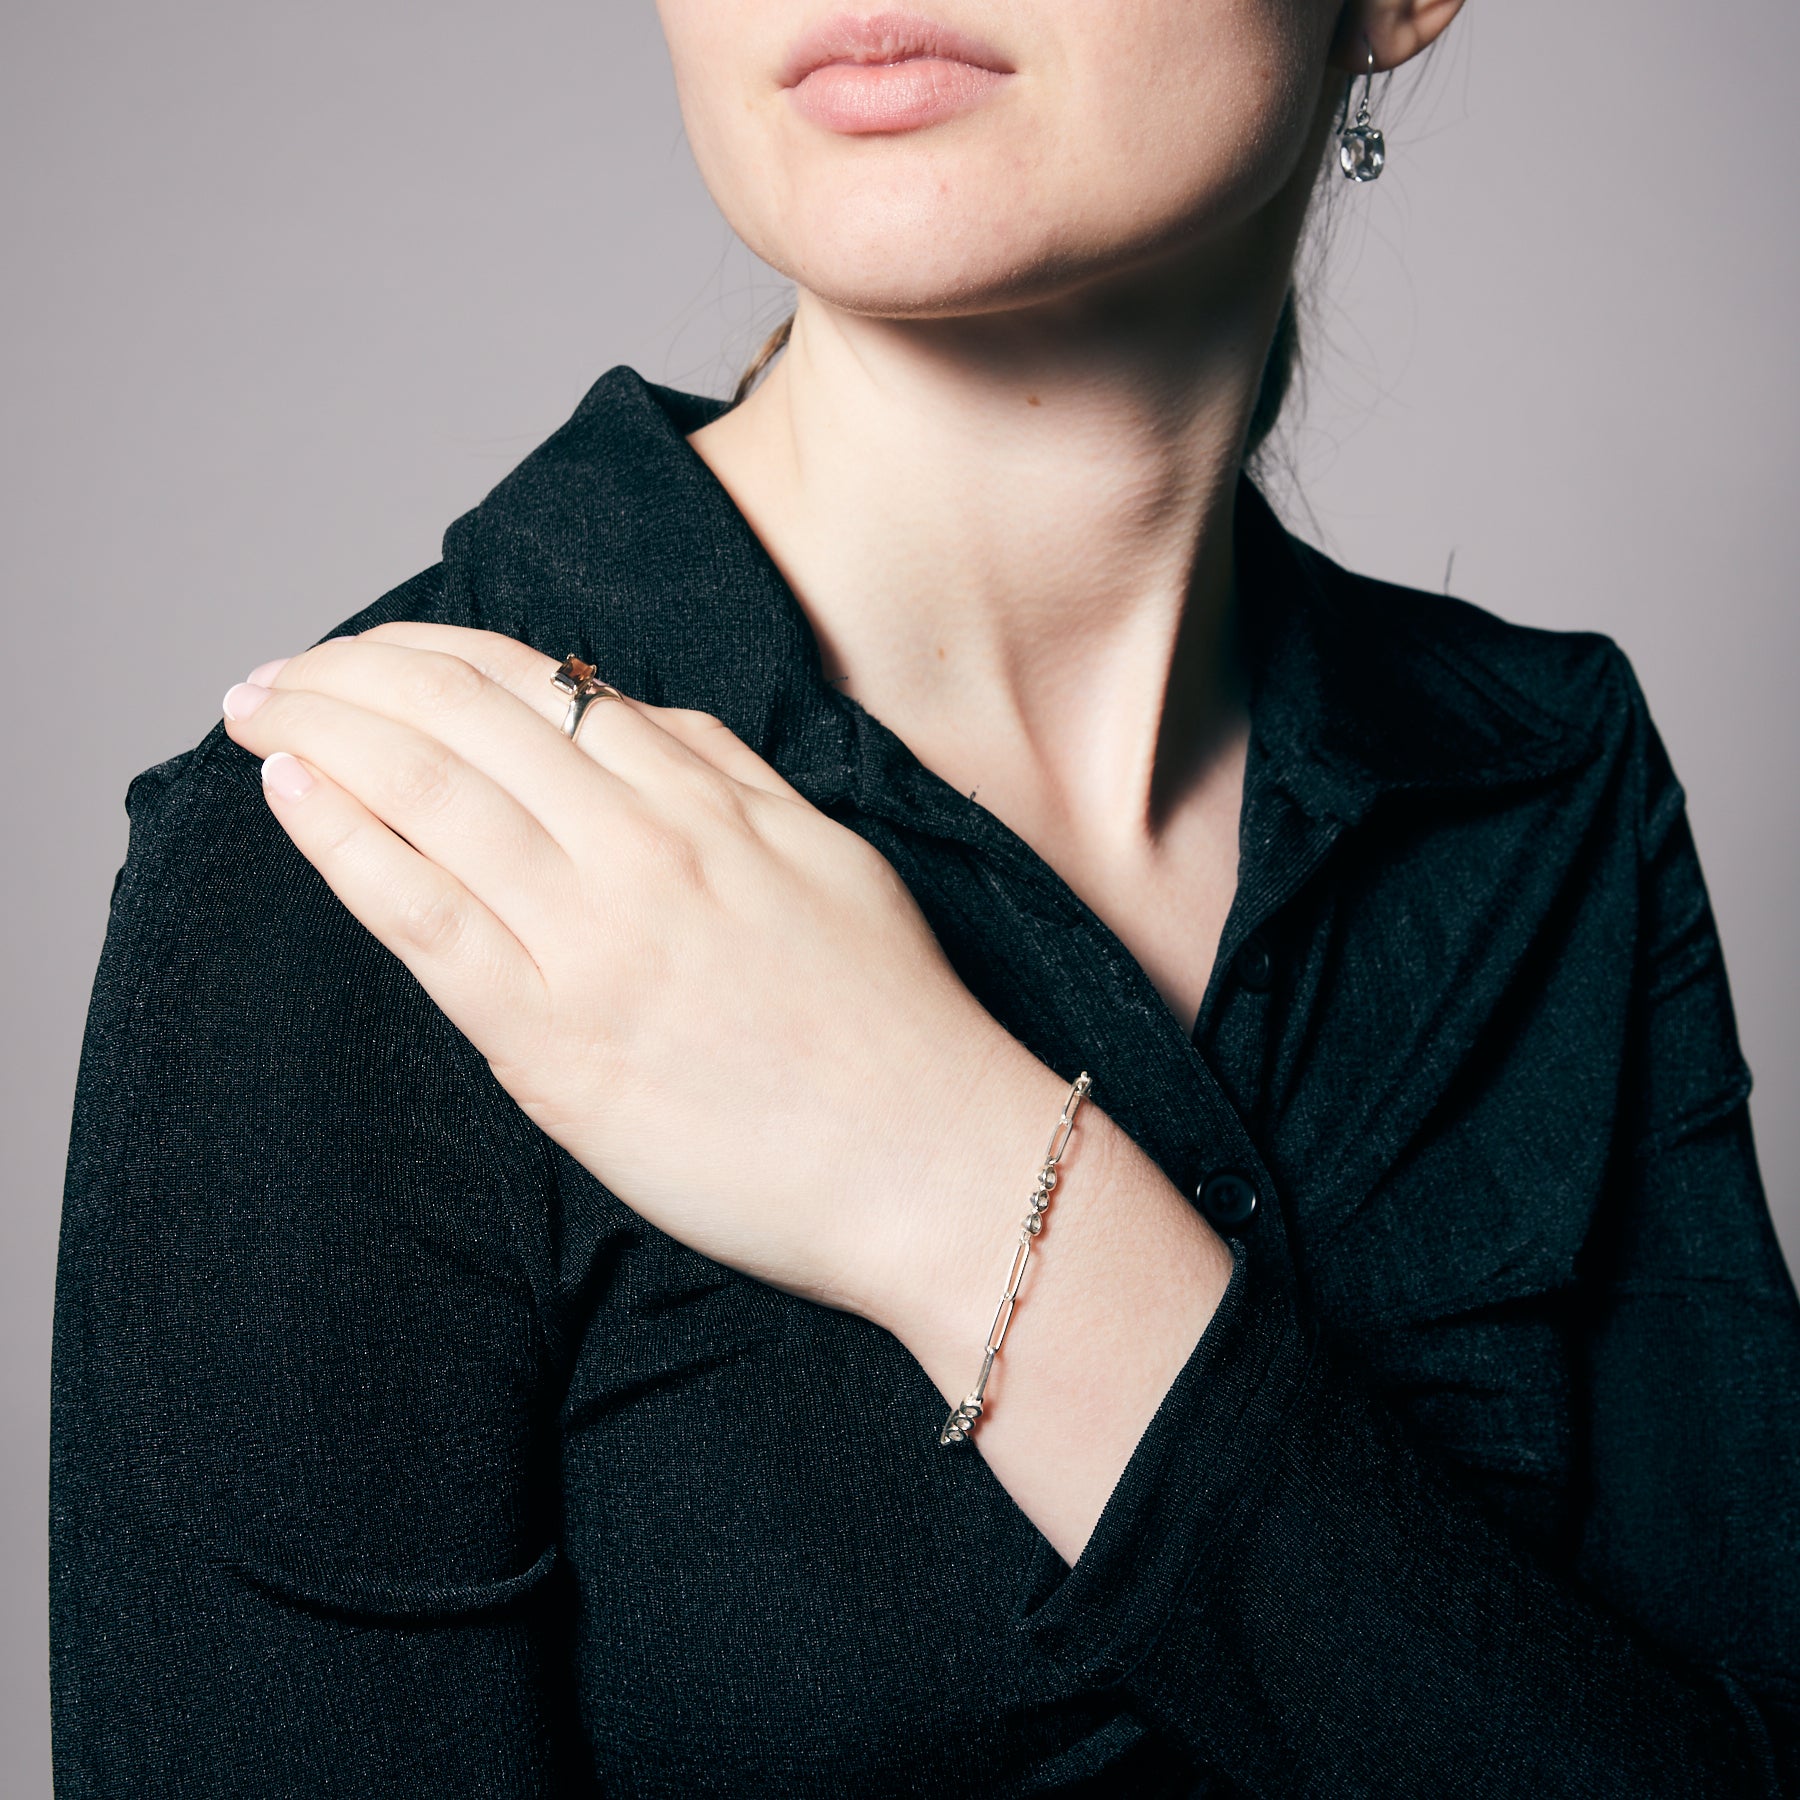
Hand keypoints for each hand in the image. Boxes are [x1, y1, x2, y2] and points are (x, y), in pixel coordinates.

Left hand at [220, 622, 1053, 1325]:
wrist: (931, 1159)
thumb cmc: (892, 1018)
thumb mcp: (828, 852)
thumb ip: (726, 772)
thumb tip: (626, 714)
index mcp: (708, 800)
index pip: (537, 684)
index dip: (428, 652)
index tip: (368, 652)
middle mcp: (641, 848)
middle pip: (460, 719)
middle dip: (347, 675)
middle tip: (274, 675)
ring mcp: (592, 941)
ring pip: (427, 795)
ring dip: (321, 735)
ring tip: (254, 715)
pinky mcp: (554, 1042)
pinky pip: (423, 921)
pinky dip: (344, 845)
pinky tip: (290, 798)